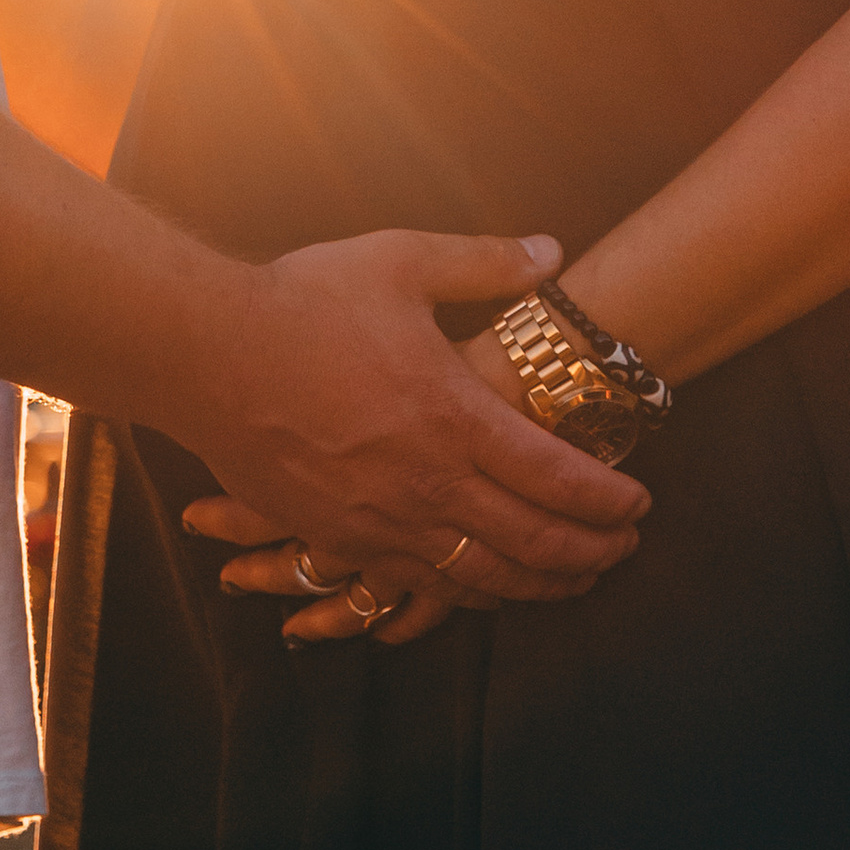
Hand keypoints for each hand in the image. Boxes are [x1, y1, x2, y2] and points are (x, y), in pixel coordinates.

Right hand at [173, 230, 645, 616]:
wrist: (209, 353)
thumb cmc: (305, 300)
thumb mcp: (401, 260)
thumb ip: (484, 261)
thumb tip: (552, 252)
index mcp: (452, 414)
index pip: (557, 477)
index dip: (608, 498)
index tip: (641, 502)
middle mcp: (427, 481)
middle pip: (533, 542)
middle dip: (592, 552)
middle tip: (626, 550)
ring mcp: (382, 521)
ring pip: (483, 578)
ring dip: (540, 586)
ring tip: (576, 582)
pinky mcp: (342, 537)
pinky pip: (421, 587)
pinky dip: (469, 596)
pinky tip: (487, 591)